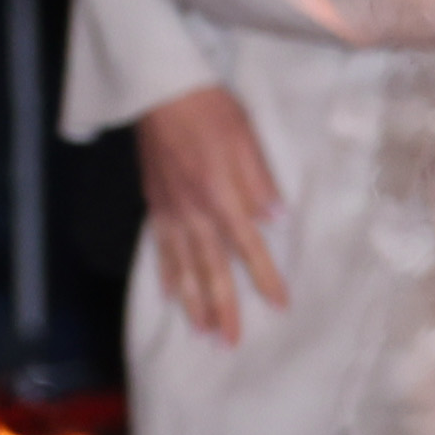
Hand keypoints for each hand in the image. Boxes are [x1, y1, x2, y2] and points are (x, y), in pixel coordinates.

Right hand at [127, 87, 284, 335]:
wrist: (160, 92)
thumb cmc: (211, 111)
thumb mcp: (247, 140)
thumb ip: (260, 182)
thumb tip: (276, 219)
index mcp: (221, 198)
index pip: (249, 248)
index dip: (264, 278)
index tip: (279, 306)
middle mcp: (193, 212)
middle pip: (210, 270)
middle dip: (222, 308)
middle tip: (229, 343)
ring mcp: (169, 211)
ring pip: (181, 267)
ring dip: (192, 302)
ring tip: (201, 331)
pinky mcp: (154, 204)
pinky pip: (159, 248)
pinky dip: (165, 275)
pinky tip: (170, 295)